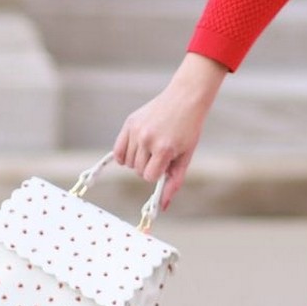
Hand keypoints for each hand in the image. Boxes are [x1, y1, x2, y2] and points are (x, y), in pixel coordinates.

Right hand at [113, 54, 225, 213]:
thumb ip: (174, 182)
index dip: (157, 174)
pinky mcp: (129, 123)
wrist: (185, 99)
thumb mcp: (185, 156)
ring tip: (151, 149)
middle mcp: (148, 139)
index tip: (165, 165)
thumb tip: (163, 207)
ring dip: (137, 161)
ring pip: (127, 162)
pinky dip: (124, 156)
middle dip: (148, 168)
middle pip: (138, 170)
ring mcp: (137, 130)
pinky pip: (117, 150)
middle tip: (160, 155)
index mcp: (164, 148)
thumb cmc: (188, 129)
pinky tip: (135, 151)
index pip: (149, 177)